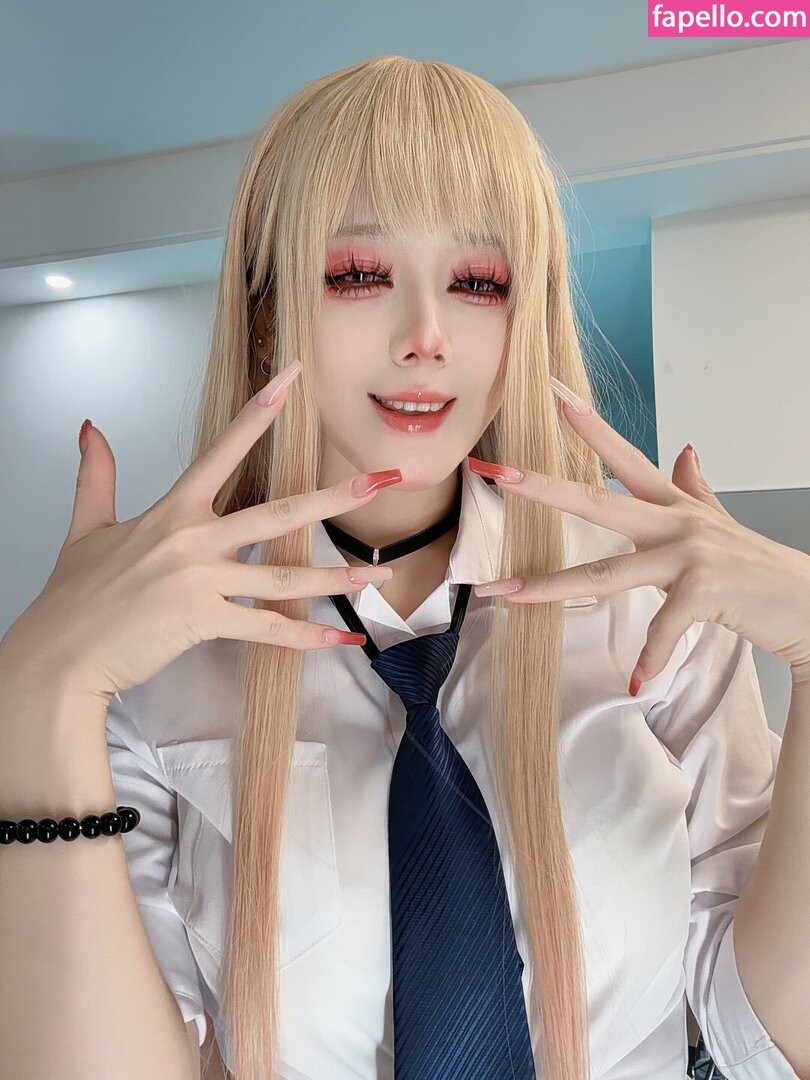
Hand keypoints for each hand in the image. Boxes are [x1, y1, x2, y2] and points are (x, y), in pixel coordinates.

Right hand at [1, 360, 401, 709]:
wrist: (58, 654)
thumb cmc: (74, 596)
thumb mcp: (86, 526)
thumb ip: (96, 473)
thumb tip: (90, 427)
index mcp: (173, 509)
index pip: (225, 447)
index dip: (261, 409)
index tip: (294, 376)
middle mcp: (193, 539)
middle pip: (280, 511)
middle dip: (336, 498)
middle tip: (383, 482)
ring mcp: (200, 580)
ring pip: (285, 576)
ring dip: (336, 578)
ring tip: (377, 578)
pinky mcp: (202, 621)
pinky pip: (267, 629)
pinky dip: (306, 638)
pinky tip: (341, 640)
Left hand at [468, 377, 809, 695]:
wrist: (806, 602)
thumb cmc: (754, 566)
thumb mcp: (720, 519)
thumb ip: (696, 486)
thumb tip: (685, 449)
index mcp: (675, 504)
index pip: (625, 457)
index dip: (591, 425)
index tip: (554, 394)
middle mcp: (677, 522)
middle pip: (599, 501)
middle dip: (545, 488)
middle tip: (498, 474)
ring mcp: (690, 555)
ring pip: (608, 573)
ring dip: (552, 587)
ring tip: (507, 594)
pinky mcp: (705, 591)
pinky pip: (664, 628)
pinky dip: (649, 659)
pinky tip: (635, 682)